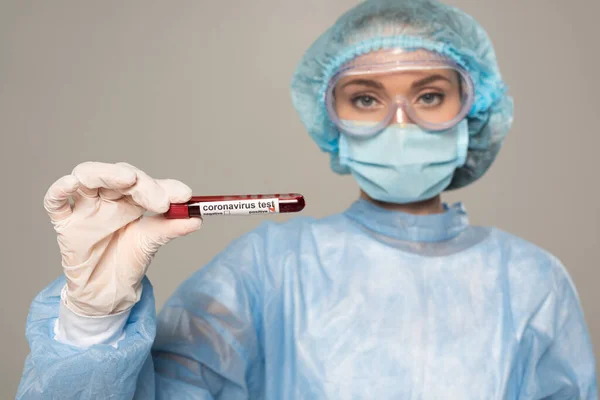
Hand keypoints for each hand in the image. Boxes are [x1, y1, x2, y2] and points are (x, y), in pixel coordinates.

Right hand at [43, 162, 201, 315]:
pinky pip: (56, 201)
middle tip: (160, 200)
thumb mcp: (152, 242)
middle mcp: (109, 197)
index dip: (166, 187)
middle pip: (120, 175)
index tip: (185, 196)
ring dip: (107, 174)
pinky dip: (60, 189)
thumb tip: (197, 219)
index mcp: (133, 198)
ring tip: (127, 179)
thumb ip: (171, 228)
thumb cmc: (128, 260)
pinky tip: (72, 183)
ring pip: (88, 176)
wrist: (106, 289)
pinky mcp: (66, 222)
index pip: (147, 183)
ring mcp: (86, 207)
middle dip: (142, 183)